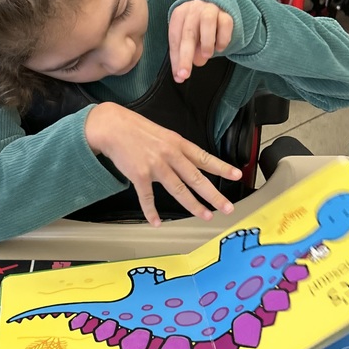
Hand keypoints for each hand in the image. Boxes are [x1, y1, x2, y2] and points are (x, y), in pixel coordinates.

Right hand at [85, 103, 240, 226]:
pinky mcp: (139, 175)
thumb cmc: (136, 129)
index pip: (204, 157)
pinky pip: (147, 198)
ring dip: (193, 205)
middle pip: (196, 178)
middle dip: (213, 195)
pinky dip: (151, 212)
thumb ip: (176, 148)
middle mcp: (170, 155)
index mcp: (177, 143)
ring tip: (205, 216)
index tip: (237, 175)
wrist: (112, 126)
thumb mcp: (162, 133)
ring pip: (178, 190)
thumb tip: (188, 162)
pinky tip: (156, 222)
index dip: (221, 167)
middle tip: (227, 207)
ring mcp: (155, 166)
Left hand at [168, 0, 233, 82]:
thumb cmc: (198, 26)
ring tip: (207, 55)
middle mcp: (193, 9)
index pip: (174, 37)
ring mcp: (210, 9)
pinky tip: (220, 48)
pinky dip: (223, 39)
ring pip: (207, 22)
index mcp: (179, 14)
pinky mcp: (226, 13)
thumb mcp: (188, 39)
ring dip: (206, 42)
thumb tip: (181, 75)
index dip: (176, 58)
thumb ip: (184, 55)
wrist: (218, 7)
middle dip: (186, 56)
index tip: (179, 75)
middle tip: (185, 74)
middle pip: (188, 33)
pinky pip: (226, 24)